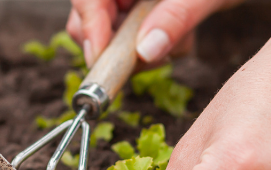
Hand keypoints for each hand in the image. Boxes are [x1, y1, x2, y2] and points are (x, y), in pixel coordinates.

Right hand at [66, 0, 243, 66]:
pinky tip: (180, 37)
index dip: (89, 27)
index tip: (103, 59)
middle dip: (114, 43)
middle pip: (90, 13)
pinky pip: (132, 32)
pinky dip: (154, 43)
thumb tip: (145, 52)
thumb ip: (177, 17)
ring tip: (176, 43)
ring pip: (110, 27)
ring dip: (138, 47)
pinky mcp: (144, 7)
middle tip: (144, 62)